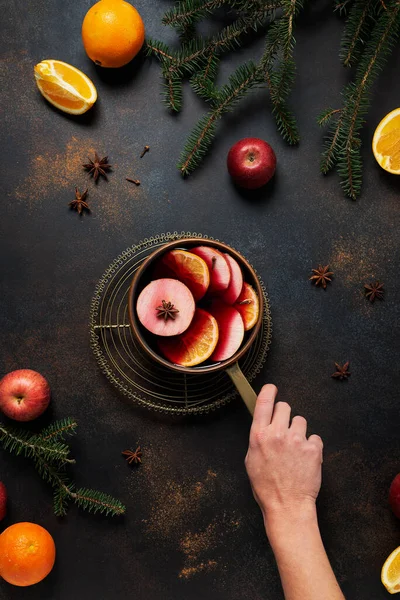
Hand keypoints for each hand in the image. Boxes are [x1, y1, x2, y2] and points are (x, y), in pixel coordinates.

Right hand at [245, 384, 322, 529]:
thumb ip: (258, 438)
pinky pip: (314, 438)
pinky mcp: (313, 449)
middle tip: (285, 431)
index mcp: (259, 435)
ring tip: (295, 450)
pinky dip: (312, 447)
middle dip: (285, 416)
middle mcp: (277, 433)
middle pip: (285, 406)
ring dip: (299, 432)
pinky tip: (305, 460)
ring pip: (301, 421)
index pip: (264, 402)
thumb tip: (264, 425)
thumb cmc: (266, 487)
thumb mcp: (251, 459)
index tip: (272, 389)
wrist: (287, 506)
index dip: (269, 391)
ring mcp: (296, 440)